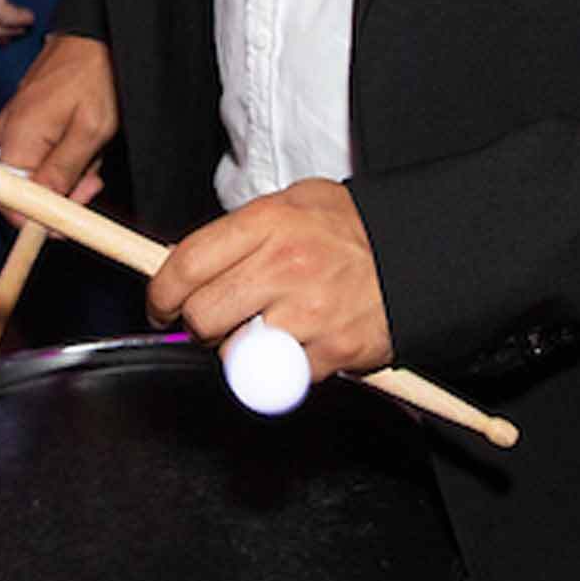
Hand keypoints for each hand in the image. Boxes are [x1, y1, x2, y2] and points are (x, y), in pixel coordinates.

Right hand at [0, 32, 118, 206]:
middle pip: (27, 189)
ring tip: (94, 150)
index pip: (9, 200)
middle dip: (63, 192)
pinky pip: (44, 152)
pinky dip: (68, 154)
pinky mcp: (28, 120)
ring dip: (71, 171)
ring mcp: (17, 126)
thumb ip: (62, 171)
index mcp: (16, 137)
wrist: (96, 36)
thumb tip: (41, 209)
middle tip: (94, 181)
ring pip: (40, 172)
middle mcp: (8, 133)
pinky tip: (86, 140)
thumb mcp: (90, 130)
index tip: (67, 223)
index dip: (37, 219)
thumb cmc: (95, 75)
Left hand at [146, 176, 392, 381]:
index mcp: (268, 222)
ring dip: (241, 350)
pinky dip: (285, 367)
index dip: (161, 293)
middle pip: (202, 316)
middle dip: (199, 326)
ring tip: (268, 328)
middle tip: (217, 320)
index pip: (187, 264)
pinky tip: (304, 341)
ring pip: (235, 354)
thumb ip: (239, 232)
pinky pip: (280, 376)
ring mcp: (309, 311)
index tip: (161, 306)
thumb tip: (180, 260)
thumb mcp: (293, 204)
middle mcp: (285, 265)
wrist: (419, 254)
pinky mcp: (332, 351)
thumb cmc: (350, 229)